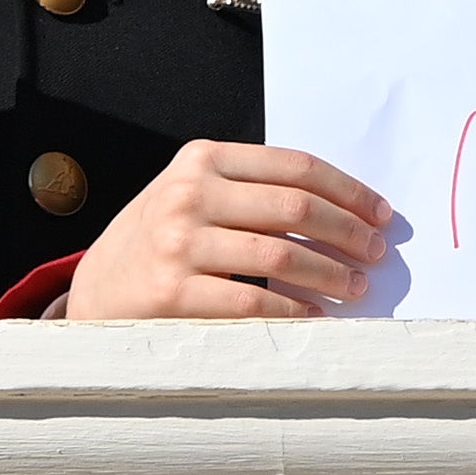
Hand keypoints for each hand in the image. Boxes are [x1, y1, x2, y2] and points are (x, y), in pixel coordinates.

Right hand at [66, 139, 390, 318]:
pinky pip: (253, 301)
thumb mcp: (193, 196)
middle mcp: (189, 193)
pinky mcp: (173, 291)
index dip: (346, 189)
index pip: (293, 166)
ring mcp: (179, 242)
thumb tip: (344, 211)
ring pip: (280, 253)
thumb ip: (250, 191)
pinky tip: (314, 316)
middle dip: (348, 231)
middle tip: (376, 252)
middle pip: (295, 205)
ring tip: (354, 286)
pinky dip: (294, 310)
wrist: (95, 290)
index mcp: (202, 159)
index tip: (380, 213)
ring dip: (330, 273)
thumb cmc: (161, 240)